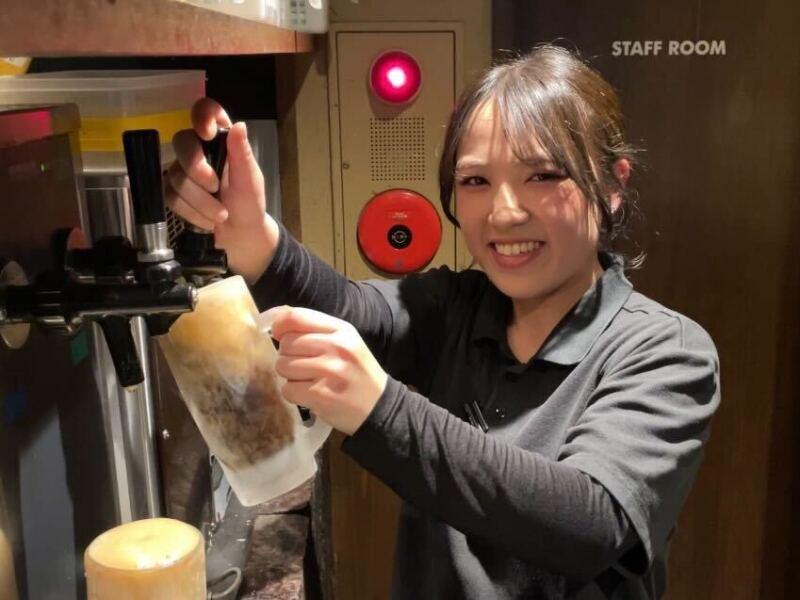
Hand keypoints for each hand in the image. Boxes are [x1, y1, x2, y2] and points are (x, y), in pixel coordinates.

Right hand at [166, 98, 279, 282]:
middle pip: (182, 143)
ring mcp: (182, 170)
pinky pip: (171, 196)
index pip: (205, 112)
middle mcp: (198, 150)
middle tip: (215, 188)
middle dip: (197, 168)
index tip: (208, 134)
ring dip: (201, 201)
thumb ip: (243, 154)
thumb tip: (238, 126)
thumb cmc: (249, 204)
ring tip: (221, 214)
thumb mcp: (251, 180)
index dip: (202, 117)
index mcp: (221, 140)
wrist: (240, 236)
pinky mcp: (172, 192)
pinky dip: (192, 212)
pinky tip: (207, 220)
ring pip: (176, 175)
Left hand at [267, 306, 387, 435]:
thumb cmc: (358, 372)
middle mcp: (335, 347)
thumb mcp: (346, 342)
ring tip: (308, 380)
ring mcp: (328, 371)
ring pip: (283, 366)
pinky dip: (293, 393)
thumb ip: (316, 329)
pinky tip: (309, 394)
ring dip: (289, 375)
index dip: (279, 324)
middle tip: (302, 365)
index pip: (296, 317)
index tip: (278, 334)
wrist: (380, 407)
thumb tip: (278, 319)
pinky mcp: (320, 395)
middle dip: (287, 355)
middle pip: (286, 343)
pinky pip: (287, 389)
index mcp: (342, 330)